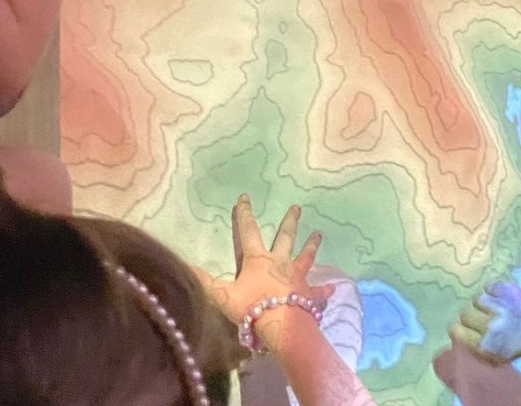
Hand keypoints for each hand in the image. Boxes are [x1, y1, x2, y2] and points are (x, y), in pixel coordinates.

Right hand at [195, 196, 332, 344]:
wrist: (280, 324)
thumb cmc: (251, 307)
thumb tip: (186, 265)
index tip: (245, 197)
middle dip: (289, 222)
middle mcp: (280, 262)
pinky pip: (318, 291)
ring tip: (318, 234)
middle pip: (285, 238)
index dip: (244, 214)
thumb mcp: (222, 295)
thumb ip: (205, 281)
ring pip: (305, 257)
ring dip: (311, 246)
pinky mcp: (308, 293)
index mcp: (258, 260)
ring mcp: (296, 276)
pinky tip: (334, 288)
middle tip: (297, 207)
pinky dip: (325, 290)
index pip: (248, 232)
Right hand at [450, 282, 520, 362]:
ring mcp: (498, 307)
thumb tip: (457, 333)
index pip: (455, 330)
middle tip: (483, 318)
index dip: (459, 328)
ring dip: (483, 303)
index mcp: (485, 346)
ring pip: (476, 299)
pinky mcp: (507, 292)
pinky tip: (500, 298)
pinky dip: (492, 291)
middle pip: (464, 314)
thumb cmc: (520, 348)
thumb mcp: (495, 357)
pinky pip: (488, 286)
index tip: (466, 328)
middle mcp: (489, 326)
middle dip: (472, 316)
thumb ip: (475, 347)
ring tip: (493, 307)